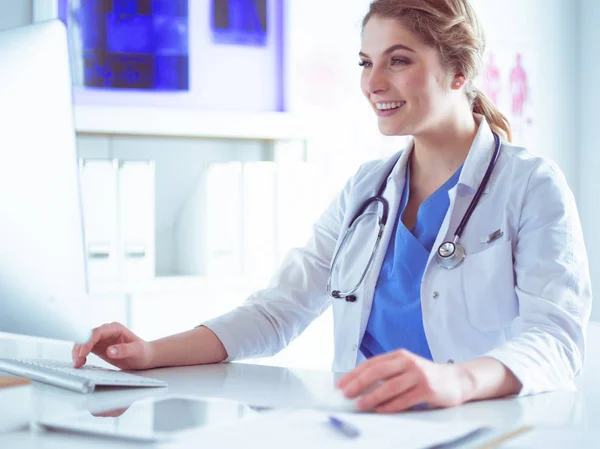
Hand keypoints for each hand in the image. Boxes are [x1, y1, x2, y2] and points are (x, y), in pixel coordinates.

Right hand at [72, 322, 153, 370]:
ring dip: (78, 352)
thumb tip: (110, 350)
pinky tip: (80, 363)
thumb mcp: (137, 351)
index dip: (88, 342)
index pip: (97, 332)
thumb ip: (124, 350)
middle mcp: (107, 331)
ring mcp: (102, 339)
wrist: (145, 357)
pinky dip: (80, 355)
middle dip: (80, 348)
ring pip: (84, 342)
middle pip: (87, 336)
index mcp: (115, 328)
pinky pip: (86, 349)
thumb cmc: (143, 352)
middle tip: (77, 362)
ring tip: (77, 365)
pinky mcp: (99, 347)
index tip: (82, 353)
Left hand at [337, 349, 468, 412]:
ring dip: (373, 396)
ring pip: (390, 386)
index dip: (355, 373)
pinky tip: (380, 410)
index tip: (341, 385)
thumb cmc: (424, 376)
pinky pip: (405, 399)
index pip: (372, 363)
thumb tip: (359, 385)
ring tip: (360, 404)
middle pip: (378, 371)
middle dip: (359, 382)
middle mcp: (408, 362)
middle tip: (346, 393)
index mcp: (399, 355)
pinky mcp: (427, 389)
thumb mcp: (405, 368)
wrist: (455, 380)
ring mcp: (418, 375)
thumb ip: (387, 373)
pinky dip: (390, 406)